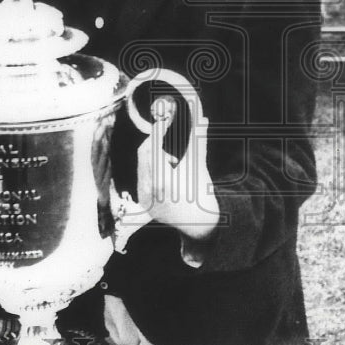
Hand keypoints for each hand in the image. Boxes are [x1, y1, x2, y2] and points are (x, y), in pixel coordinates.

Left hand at [136, 97, 218, 240]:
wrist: (200, 226)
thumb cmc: (202, 194)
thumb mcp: (200, 165)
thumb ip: (198, 139)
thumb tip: (202, 118)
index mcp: (163, 181)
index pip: (153, 146)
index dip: (158, 130)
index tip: (165, 119)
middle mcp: (149, 191)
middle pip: (144, 153)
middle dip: (154, 141)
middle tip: (165, 133)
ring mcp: (144, 197)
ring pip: (142, 164)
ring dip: (153, 155)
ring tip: (171, 158)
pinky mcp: (144, 202)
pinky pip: (143, 177)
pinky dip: (152, 169)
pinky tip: (167, 172)